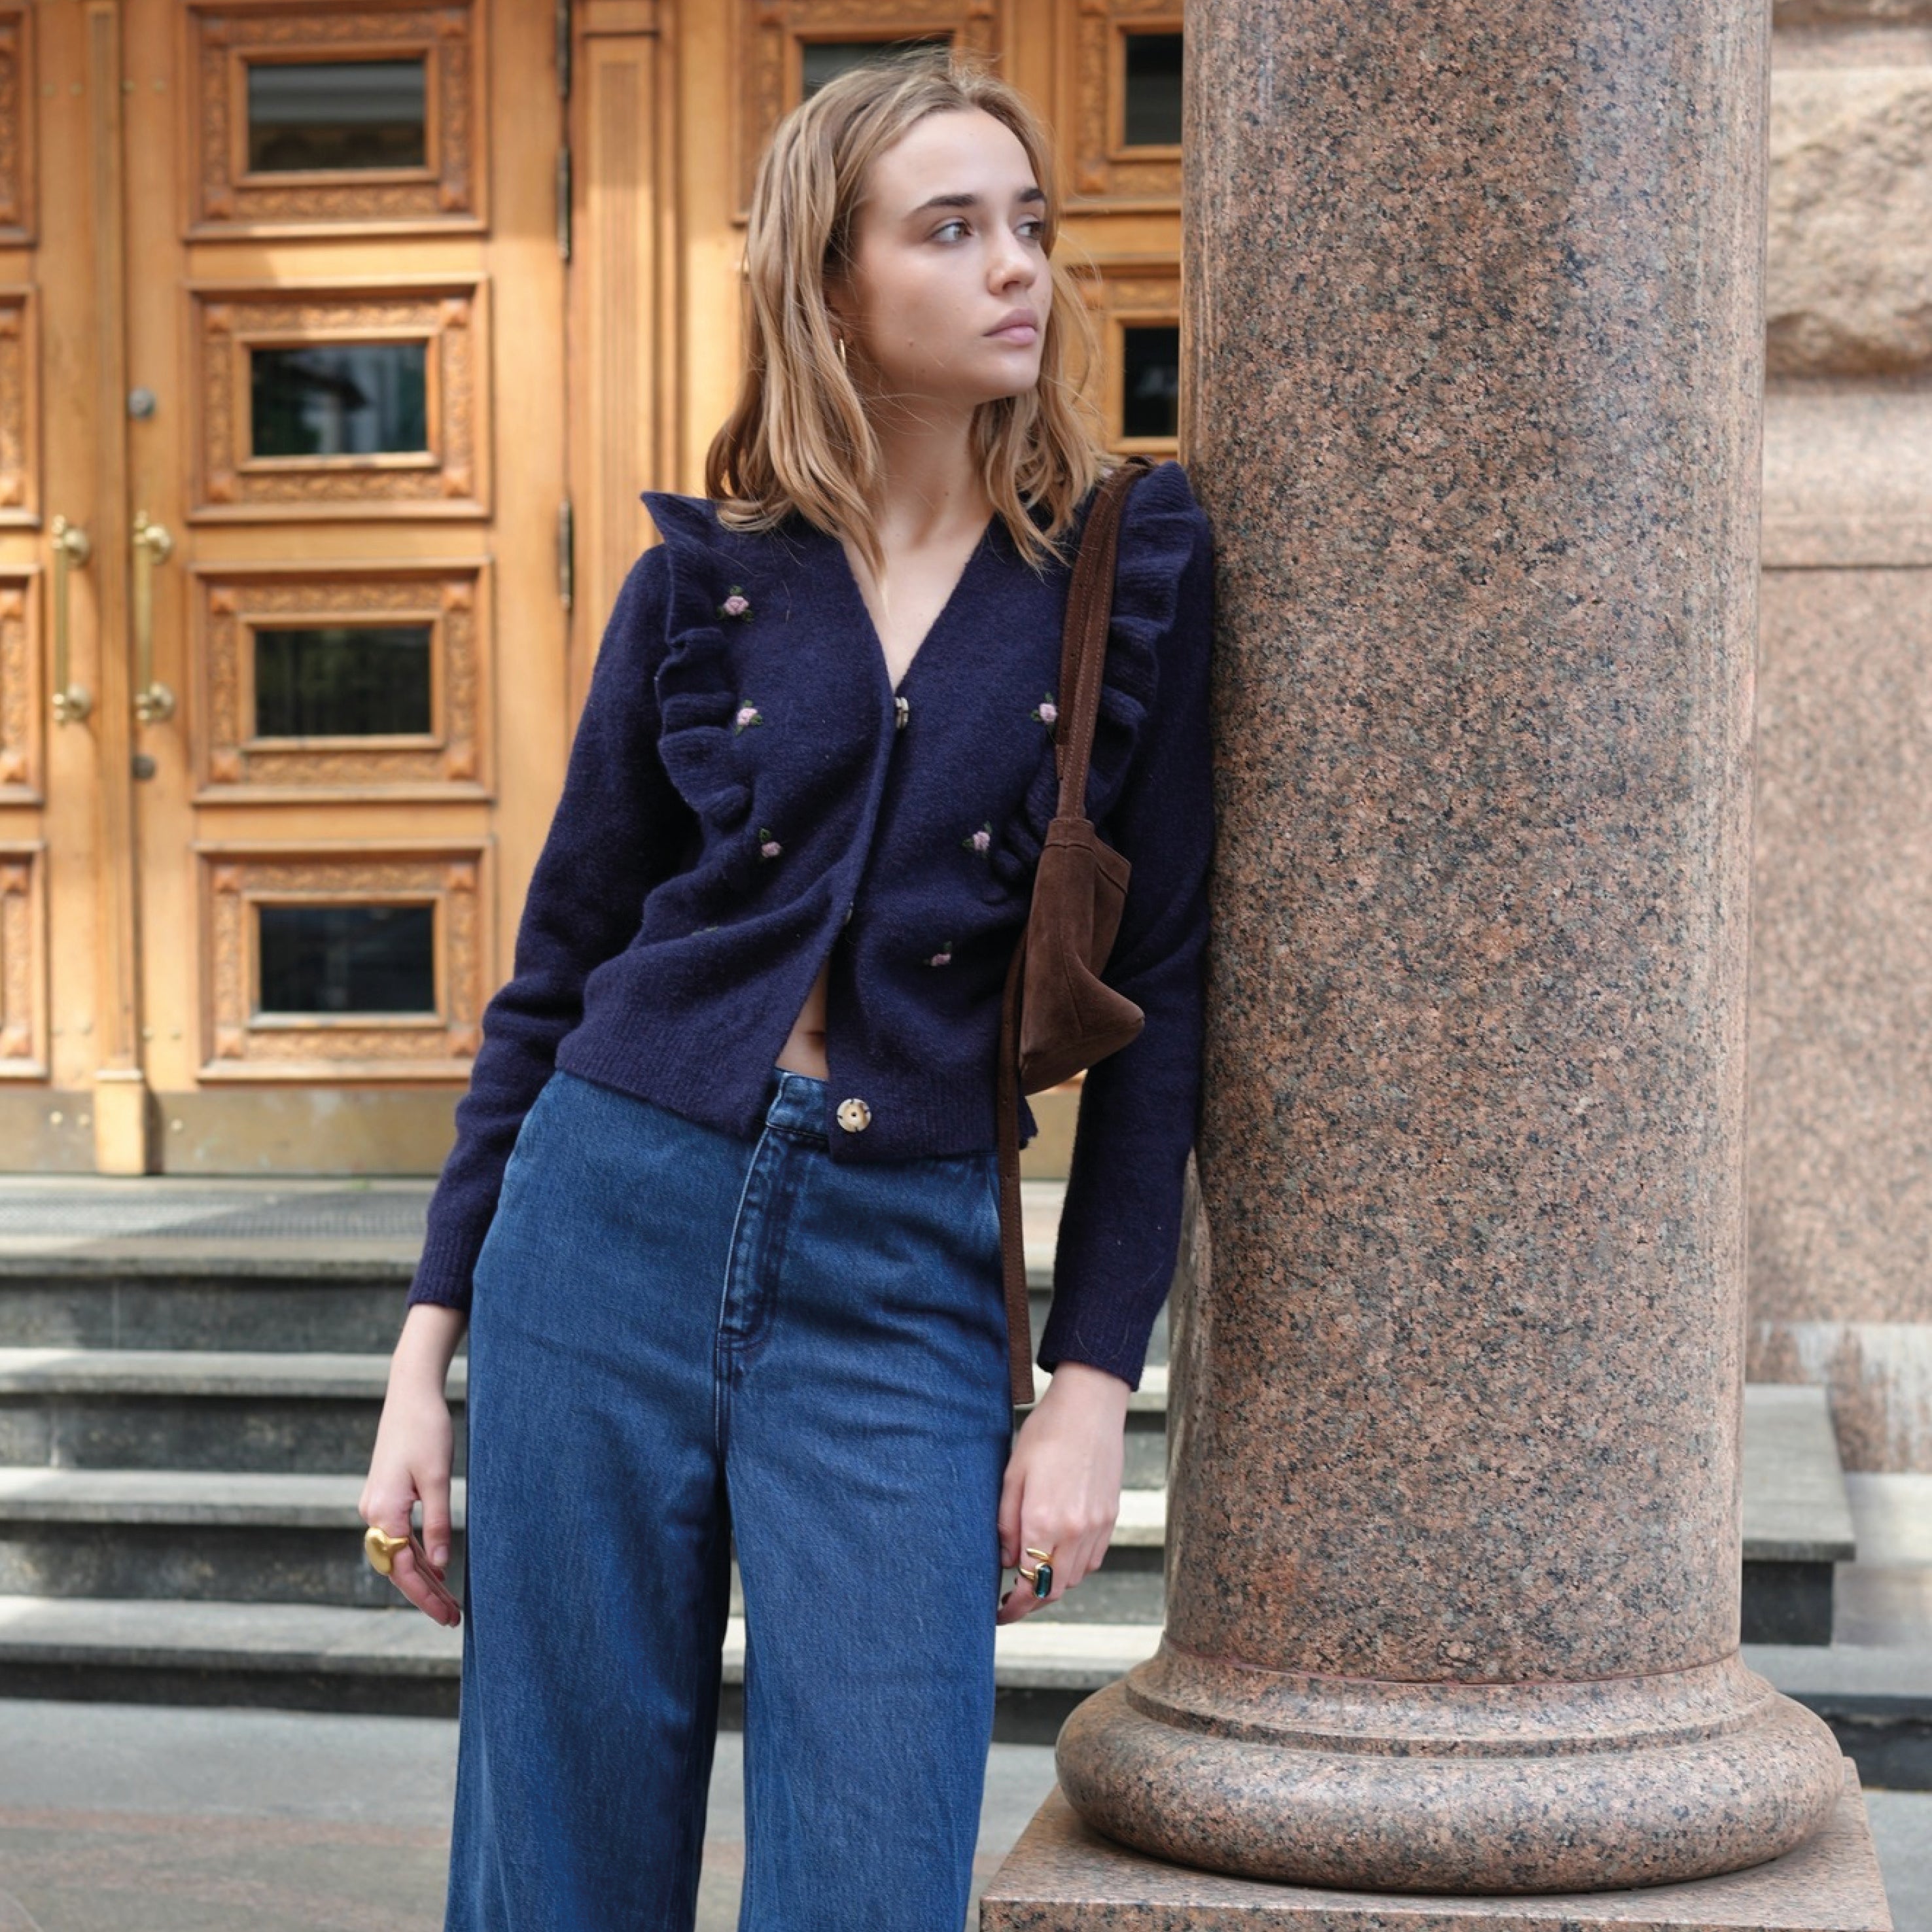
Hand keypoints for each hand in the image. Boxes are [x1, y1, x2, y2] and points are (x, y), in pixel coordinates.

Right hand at [359, 1305, 466, 1627]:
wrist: (410, 1393)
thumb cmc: (427, 1431)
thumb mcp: (437, 1479)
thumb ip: (439, 1524)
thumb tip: (440, 1567)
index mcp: (384, 1512)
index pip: (404, 1568)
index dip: (426, 1595)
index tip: (448, 1616)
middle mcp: (372, 1513)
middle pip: (398, 1566)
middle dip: (425, 1593)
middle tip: (453, 1618)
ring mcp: (375, 1504)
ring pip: (398, 1553)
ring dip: (422, 1576)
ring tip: (448, 1600)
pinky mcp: (383, 1495)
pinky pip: (399, 1535)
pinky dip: (417, 1553)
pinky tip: (435, 1567)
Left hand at [995, 1360, 1129, 1624]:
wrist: (1090, 1406)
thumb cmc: (1046, 1433)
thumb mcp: (1012, 1474)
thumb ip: (1006, 1523)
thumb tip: (1007, 1561)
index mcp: (1043, 1520)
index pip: (1028, 1583)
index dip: (1013, 1607)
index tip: (999, 1613)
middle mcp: (1074, 1530)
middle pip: (1053, 1589)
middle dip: (1031, 1602)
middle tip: (1010, 1600)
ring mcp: (1097, 1526)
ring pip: (1075, 1578)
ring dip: (1052, 1585)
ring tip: (1032, 1575)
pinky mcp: (1111, 1517)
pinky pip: (1093, 1559)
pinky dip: (1074, 1567)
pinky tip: (1059, 1554)